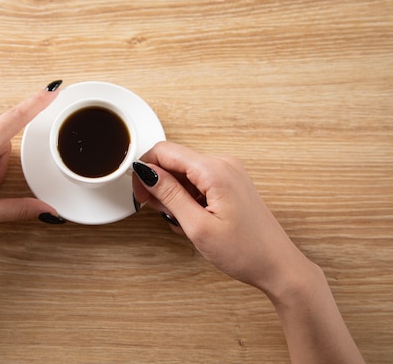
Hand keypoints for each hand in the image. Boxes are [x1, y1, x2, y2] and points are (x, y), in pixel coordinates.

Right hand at [132, 141, 312, 294]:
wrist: (278, 266)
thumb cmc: (245, 252)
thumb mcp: (197, 226)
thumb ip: (169, 194)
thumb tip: (146, 171)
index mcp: (215, 170)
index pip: (164, 151)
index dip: (144, 170)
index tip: (140, 193)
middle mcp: (223, 164)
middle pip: (174, 160)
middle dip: (159, 184)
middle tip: (158, 212)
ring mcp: (229, 173)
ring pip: (185, 172)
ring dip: (174, 194)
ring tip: (180, 222)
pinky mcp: (231, 184)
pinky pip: (199, 181)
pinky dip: (188, 197)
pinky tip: (192, 219)